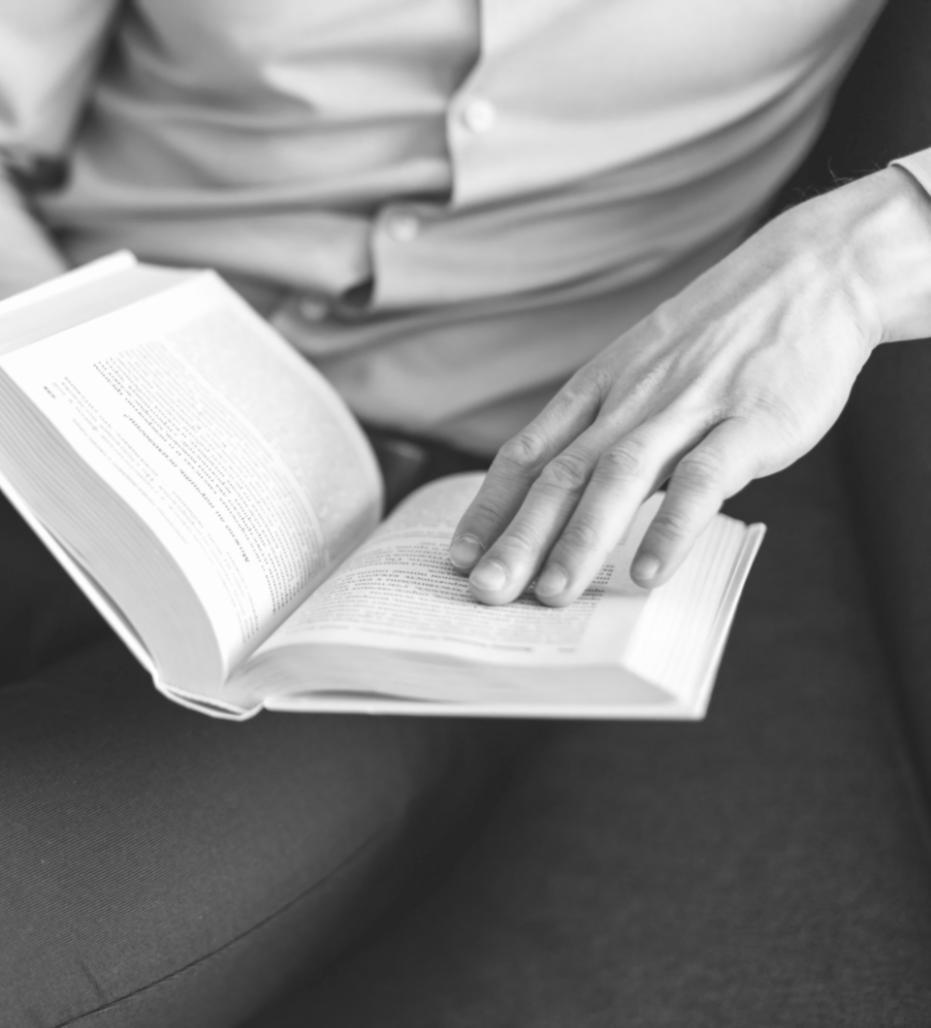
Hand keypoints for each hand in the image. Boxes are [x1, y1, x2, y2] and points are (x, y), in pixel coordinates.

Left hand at [447, 168, 930, 605]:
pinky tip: (647, 570)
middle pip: (561, 474)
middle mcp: (631, 399)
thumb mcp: (643, 369)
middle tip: (484, 591)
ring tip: (552, 593)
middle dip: (518, 537)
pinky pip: (704, 478)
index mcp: (599, 388)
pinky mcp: (751, 421)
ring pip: (620, 476)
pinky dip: (673, 525)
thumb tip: (563, 500)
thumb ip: (606, 429)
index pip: (527, 453)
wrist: (812, 275)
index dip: (489, 508)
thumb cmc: (720, 338)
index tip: (458, 556)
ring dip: (581, 538)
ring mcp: (689, 408)